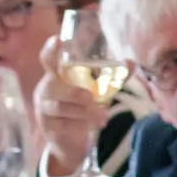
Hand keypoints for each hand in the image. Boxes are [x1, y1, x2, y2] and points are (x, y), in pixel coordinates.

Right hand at [31, 36, 108, 176]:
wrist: (66, 137)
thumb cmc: (80, 104)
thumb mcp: (94, 89)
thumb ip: (113, 77)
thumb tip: (132, 63)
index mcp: (56, 75)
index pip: (47, 59)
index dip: (50, 49)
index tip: (57, 40)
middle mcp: (47, 89)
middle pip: (54, 86)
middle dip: (73, 93)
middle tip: (90, 98)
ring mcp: (44, 108)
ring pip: (60, 108)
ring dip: (84, 112)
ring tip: (102, 117)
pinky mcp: (47, 126)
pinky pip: (63, 124)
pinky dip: (80, 125)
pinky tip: (93, 126)